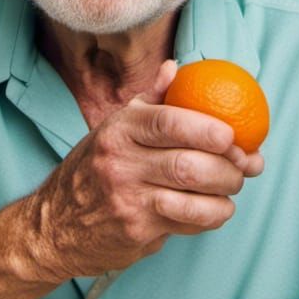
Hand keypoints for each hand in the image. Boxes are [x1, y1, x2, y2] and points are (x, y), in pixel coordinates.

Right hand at [23, 59, 263, 281]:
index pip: (168, 121)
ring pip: (193, 198)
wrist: (54, 225)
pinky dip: (211, 216)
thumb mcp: (114, 129)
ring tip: (232, 188)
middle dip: (229, 168)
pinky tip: (214, 209)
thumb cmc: (93, 170)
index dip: (207, 128)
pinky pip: (187, 223)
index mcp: (119, 130)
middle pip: (189, 164)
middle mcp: (120, 162)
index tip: (232, 134)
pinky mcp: (136, 230)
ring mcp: (127, 199)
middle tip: (244, 166)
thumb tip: (177, 67)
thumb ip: (150, 101)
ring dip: (225, 195)